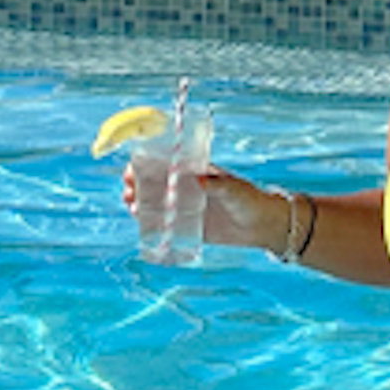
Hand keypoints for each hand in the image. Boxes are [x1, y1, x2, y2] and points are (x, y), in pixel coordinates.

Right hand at [113, 158, 237, 241]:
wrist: (261, 226)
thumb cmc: (249, 200)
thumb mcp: (234, 189)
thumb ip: (218, 185)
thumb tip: (199, 179)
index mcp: (196, 172)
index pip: (166, 162)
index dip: (146, 162)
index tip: (134, 165)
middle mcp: (187, 188)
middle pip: (154, 181)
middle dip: (136, 181)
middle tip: (128, 187)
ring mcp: (186, 207)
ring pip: (155, 202)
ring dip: (138, 200)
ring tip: (130, 202)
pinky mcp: (188, 227)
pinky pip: (163, 224)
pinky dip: (148, 221)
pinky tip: (139, 219)